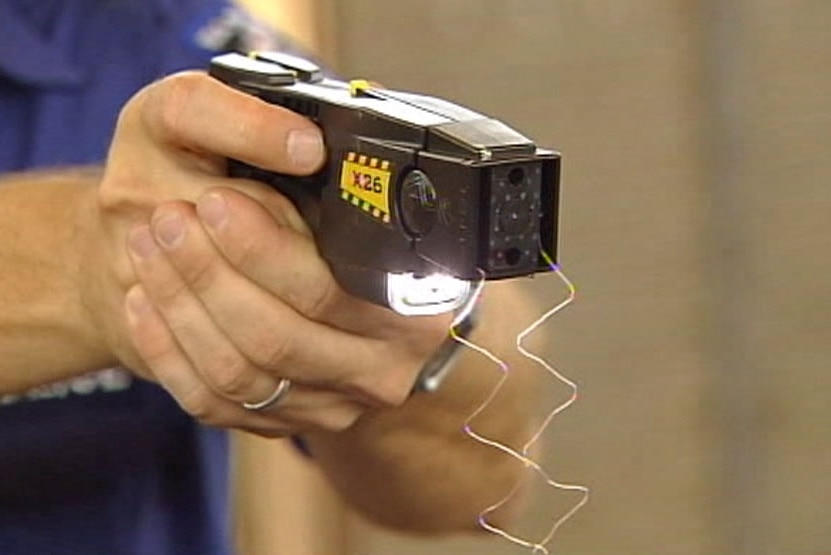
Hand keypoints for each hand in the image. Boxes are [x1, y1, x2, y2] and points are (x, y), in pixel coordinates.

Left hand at [81, 71, 448, 434]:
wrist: (347, 289)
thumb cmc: (350, 224)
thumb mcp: (353, 176)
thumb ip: (338, 169)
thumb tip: (300, 143)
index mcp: (417, 307)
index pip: (331, 290)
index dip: (266, 250)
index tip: (216, 201)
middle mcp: (384, 365)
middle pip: (279, 337)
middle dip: (210, 273)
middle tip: (168, 218)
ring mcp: (336, 404)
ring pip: (241, 373)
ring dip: (181, 306)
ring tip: (147, 246)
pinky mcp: (290, 423)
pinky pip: (215, 404)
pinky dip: (168, 352)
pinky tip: (145, 301)